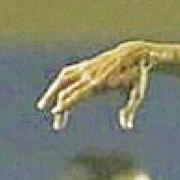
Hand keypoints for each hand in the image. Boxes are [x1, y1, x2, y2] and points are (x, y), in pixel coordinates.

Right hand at [37, 41, 156, 130]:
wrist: (133, 53)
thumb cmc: (137, 76)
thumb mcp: (136, 94)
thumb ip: (129, 110)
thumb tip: (127, 126)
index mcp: (99, 82)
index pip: (77, 94)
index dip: (66, 103)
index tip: (56, 111)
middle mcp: (89, 74)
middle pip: (67, 91)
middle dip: (61, 108)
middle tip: (57, 125)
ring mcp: (86, 68)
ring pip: (62, 79)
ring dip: (51, 92)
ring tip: (42, 105)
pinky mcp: (85, 65)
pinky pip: (67, 73)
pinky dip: (59, 82)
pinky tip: (54, 93)